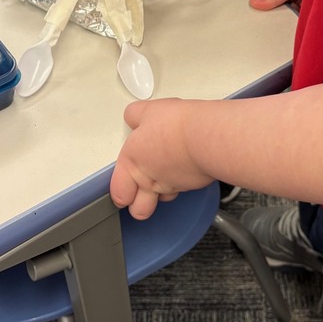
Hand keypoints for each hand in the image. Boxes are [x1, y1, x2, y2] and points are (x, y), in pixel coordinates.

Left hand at [110, 99, 214, 219]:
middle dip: (138, 205)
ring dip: (163, 192)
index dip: (120, 192)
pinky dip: (184, 180)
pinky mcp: (193, 185)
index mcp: (132, 164)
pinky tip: (186, 165)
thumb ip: (136, 116)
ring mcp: (172, 186)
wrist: (204, 136)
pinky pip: (184, 189)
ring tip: (166, 172)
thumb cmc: (176, 126)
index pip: (118, 192)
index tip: (121, 185)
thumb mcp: (148, 111)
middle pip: (138, 210)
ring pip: (163, 200)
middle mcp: (150, 181)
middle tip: (139, 192)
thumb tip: (134, 116)